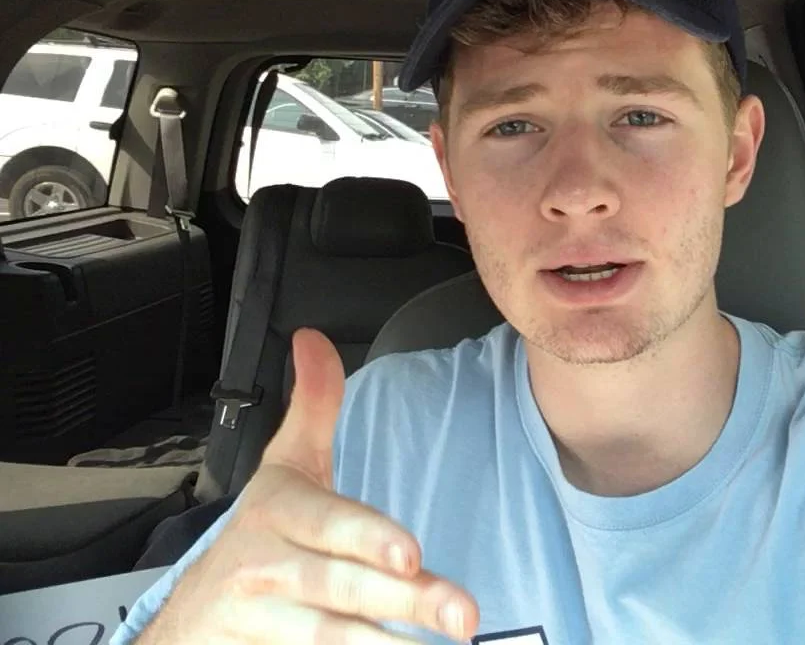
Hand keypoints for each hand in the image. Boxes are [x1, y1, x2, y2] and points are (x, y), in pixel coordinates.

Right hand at [139, 328, 479, 643]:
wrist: (191, 619)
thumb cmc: (258, 538)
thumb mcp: (282, 468)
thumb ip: (313, 406)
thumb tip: (313, 338)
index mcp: (278, 512)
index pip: (327, 524)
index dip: (367, 539)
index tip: (411, 555)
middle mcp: (266, 568)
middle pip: (341, 587)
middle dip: (405, 603)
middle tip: (464, 617)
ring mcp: (262, 622)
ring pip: (328, 638)